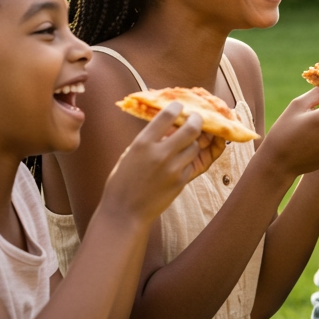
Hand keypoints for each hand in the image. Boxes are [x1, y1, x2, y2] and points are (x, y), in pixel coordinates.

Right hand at [102, 103, 219, 221]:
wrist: (125, 212)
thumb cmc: (122, 182)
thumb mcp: (130, 154)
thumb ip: (148, 140)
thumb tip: (167, 128)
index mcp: (143, 144)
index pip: (167, 116)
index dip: (176, 107)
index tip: (179, 106)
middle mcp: (160, 154)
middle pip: (191, 129)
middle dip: (197, 121)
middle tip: (196, 119)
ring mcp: (173, 169)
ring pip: (195, 146)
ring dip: (193, 142)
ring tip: (187, 142)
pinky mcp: (181, 181)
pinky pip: (191, 164)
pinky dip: (188, 160)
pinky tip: (180, 162)